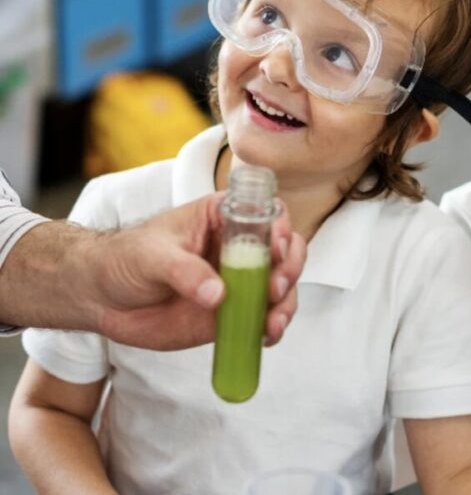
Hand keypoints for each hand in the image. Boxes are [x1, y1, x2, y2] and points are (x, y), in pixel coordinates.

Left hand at [88, 193, 306, 349]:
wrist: (100, 298)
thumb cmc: (123, 260)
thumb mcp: (150, 256)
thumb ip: (183, 271)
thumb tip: (218, 294)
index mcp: (222, 219)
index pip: (266, 213)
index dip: (280, 229)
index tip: (276, 249)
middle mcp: (238, 248)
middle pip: (286, 251)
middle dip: (289, 270)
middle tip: (274, 289)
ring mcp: (239, 281)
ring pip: (281, 288)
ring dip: (286, 304)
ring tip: (272, 324)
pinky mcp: (232, 312)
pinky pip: (262, 319)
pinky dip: (271, 328)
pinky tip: (265, 336)